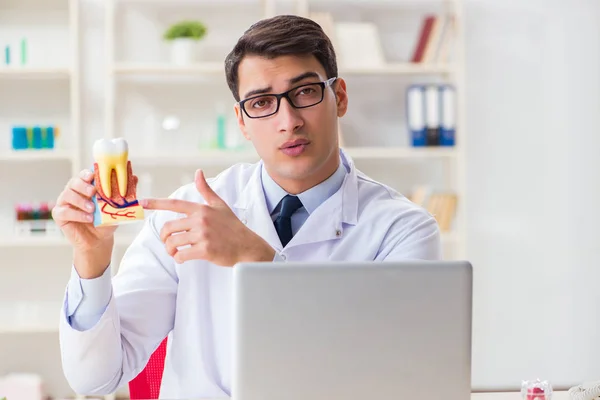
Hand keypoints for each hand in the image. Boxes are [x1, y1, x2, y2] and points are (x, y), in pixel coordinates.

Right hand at [52, 169, 117, 250]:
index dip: (87, 174)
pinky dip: (77, 214)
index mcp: (86, 186)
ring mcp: (64, 202)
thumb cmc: (107, 220)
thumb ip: (124, 192)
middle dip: (83, 185)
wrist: (100, 239)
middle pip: (73, 182)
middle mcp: (74, 192)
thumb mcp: (117, 206)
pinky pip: (64, 211)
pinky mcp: (60, 215)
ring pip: (67, 194)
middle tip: (93, 191)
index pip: (84, 175)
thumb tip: (135, 178)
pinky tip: (88, 218)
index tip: (93, 176)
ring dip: (80, 200)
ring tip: (92, 208)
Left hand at [141, 169, 274, 265]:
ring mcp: (203, 235)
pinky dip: (178, 258)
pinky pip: (181, 255)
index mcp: (202, 209)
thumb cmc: (233, 226)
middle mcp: (201, 220)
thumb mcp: (220, 205)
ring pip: (173, 242)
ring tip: (174, 251)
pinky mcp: (205, 250)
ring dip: (170, 249)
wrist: (247, 246)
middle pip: (169, 227)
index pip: (175, 204)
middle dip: (164, 236)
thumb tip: (198, 172)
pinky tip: (182, 258)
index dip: (156, 203)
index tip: (142, 202)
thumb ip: (206, 190)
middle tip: (168, 242)